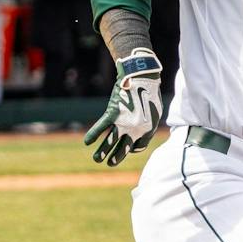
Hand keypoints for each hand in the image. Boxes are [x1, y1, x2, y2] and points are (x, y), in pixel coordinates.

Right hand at [84, 48, 162, 165]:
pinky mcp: (113, 113)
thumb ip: (149, 123)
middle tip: (109, 163)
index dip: (132, 149)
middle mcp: (136, 129)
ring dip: (103, 151)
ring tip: (96, 160)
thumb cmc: (149, 92)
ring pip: (111, 141)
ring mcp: (124, 122)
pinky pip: (101, 127)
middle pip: (124, 148)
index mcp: (148, 130)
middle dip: (116, 157)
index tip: (128, 148)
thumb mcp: (155, 111)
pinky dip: (93, 134)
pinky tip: (87, 141)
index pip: (139, 147)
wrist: (142, 77)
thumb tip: (142, 129)